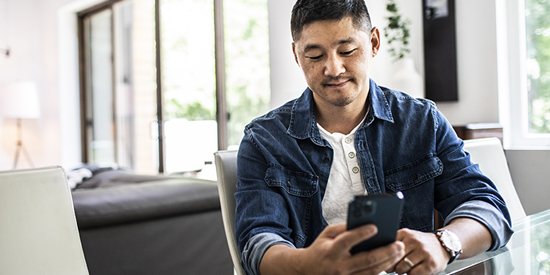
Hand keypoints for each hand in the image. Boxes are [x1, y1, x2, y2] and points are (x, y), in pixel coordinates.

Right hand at [260, 223, 404, 274]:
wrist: (307, 270)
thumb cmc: (320, 248)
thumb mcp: (327, 234)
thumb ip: (344, 228)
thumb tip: (364, 221)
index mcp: (331, 251)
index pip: (347, 241)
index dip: (361, 233)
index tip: (375, 226)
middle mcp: (339, 266)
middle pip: (367, 259)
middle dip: (385, 251)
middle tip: (398, 244)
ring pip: (372, 271)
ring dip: (388, 261)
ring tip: (399, 251)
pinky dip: (381, 269)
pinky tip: (390, 261)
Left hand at [390, 228, 448, 274]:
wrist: (444, 245)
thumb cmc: (422, 244)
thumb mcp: (408, 238)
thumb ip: (396, 244)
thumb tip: (382, 257)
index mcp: (406, 233)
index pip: (389, 247)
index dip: (386, 257)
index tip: (387, 260)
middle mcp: (414, 241)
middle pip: (394, 259)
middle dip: (393, 266)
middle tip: (397, 266)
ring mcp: (423, 252)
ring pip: (402, 268)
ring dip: (402, 271)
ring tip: (406, 268)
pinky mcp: (430, 263)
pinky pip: (413, 274)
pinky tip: (414, 270)